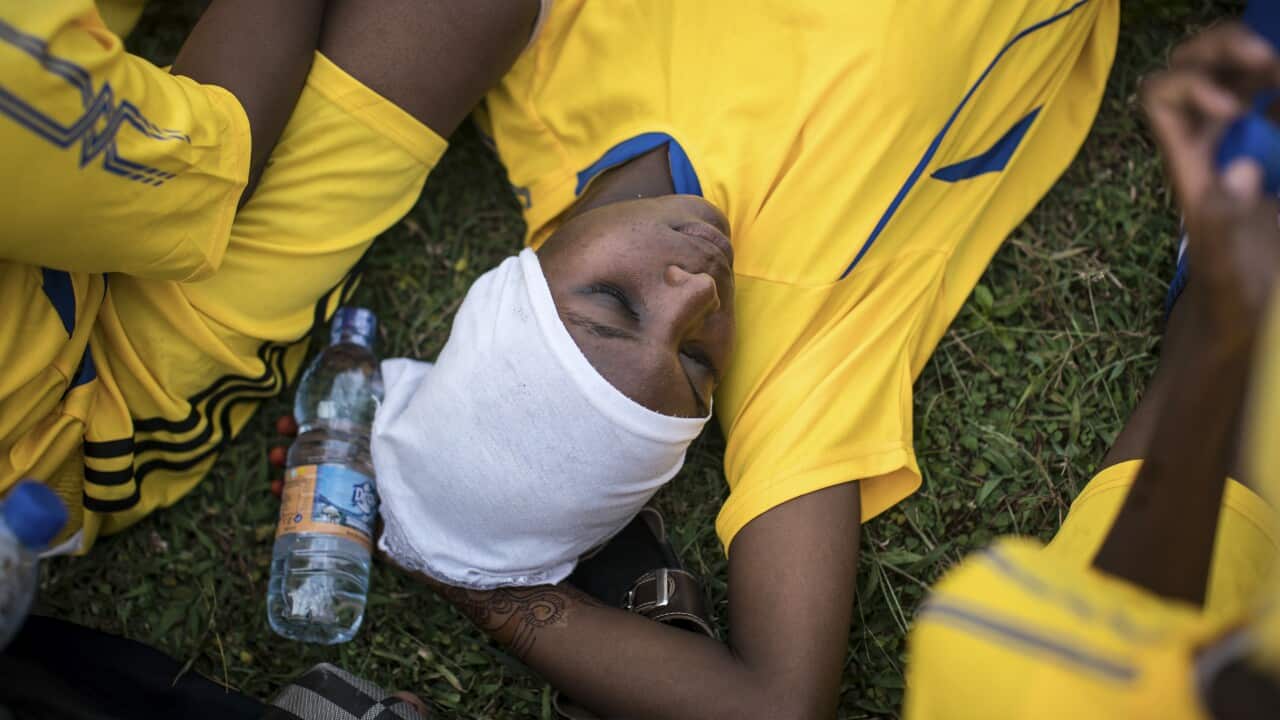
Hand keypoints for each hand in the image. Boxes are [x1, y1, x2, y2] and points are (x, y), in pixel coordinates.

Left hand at [1143, 23, 1279, 344]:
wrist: (1244, 305)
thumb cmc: (1228, 286)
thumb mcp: (1225, 260)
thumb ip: (1226, 218)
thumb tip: (1241, 168)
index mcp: (1184, 158)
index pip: (1159, 96)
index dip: (1189, 85)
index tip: (1233, 109)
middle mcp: (1204, 137)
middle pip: (1191, 65)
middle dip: (1221, 47)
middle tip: (1265, 58)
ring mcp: (1236, 136)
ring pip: (1230, 72)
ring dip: (1255, 60)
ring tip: (1278, 69)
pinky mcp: (1266, 145)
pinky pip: (1265, 99)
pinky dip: (1274, 86)